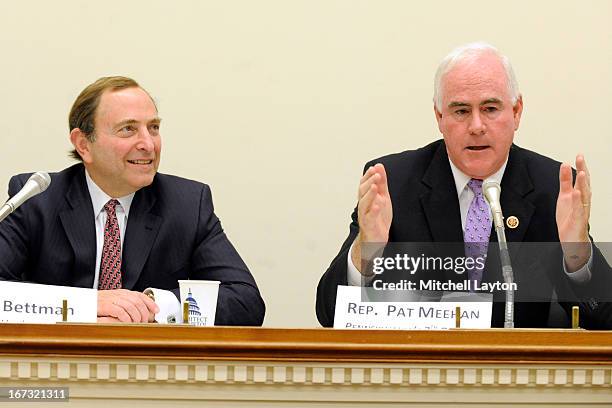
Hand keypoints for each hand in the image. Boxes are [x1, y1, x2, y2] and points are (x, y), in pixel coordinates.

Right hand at [97, 289, 158, 322]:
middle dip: (144, 313)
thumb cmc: (98, 304)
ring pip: (130, 306)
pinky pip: (119, 311)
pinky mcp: (105, 305)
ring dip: (136, 316)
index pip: (139, 295)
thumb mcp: (114, 301)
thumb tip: (139, 312)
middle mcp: (118, 294)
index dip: (150, 302)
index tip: (156, 310)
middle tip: (145, 322)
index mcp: (122, 292)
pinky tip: (127, 322)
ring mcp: (111, 299)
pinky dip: (125, 318)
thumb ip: (125, 304)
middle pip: (137, 302)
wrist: (82, 302)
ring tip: (137, 324)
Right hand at [351, 163, 392, 272]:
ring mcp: (365, 215)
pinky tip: (377, 205)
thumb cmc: (378, 218)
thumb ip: (382, 183)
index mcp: (367, 198)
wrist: (376, 238)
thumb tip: (379, 166)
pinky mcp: (369, 225)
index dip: (368, 176)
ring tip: (375, 186)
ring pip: (364, 203)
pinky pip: (370, 217)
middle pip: (363, 192)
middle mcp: (364, 205)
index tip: (374, 168)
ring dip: (370, 194)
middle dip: (369, 182)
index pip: (364, 184)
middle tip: (377, 175)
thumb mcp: (383, 197)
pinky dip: (373, 211)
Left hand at [556, 154, 591, 270]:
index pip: (581, 178)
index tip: (579, 155)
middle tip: (581, 158)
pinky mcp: (578, 219)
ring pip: (584, 195)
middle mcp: (583, 201)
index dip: (581, 166)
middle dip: (583, 170)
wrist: (571, 238)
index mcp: (579, 194)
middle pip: (584, 183)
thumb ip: (564, 181)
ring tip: (581, 172)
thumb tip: (565, 165)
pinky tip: (576, 192)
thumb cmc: (569, 217)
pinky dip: (578, 200)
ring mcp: (582, 210)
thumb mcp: (564, 196)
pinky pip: (579, 209)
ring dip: (582, 184)